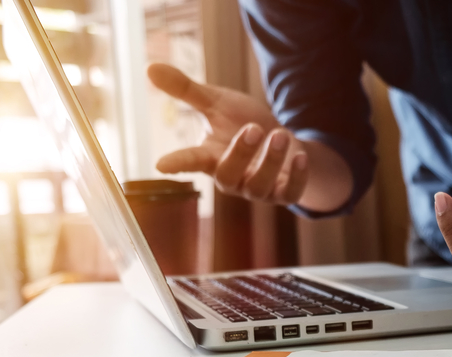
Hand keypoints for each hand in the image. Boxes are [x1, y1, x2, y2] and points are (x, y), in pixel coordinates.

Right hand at [147, 63, 309, 205]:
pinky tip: (301, 156)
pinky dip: (297, 177)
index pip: (190, 161)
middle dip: (240, 153)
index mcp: (210, 156)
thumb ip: (186, 90)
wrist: (280, 142)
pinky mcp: (283, 194)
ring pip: (259, 186)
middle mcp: (232, 177)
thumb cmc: (242, 123)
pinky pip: (289, 194)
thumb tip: (150, 67)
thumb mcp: (216, 103)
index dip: (177, 163)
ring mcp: (257, 189)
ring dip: (270, 161)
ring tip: (279, 133)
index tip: (162, 165)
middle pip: (228, 175)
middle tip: (253, 128)